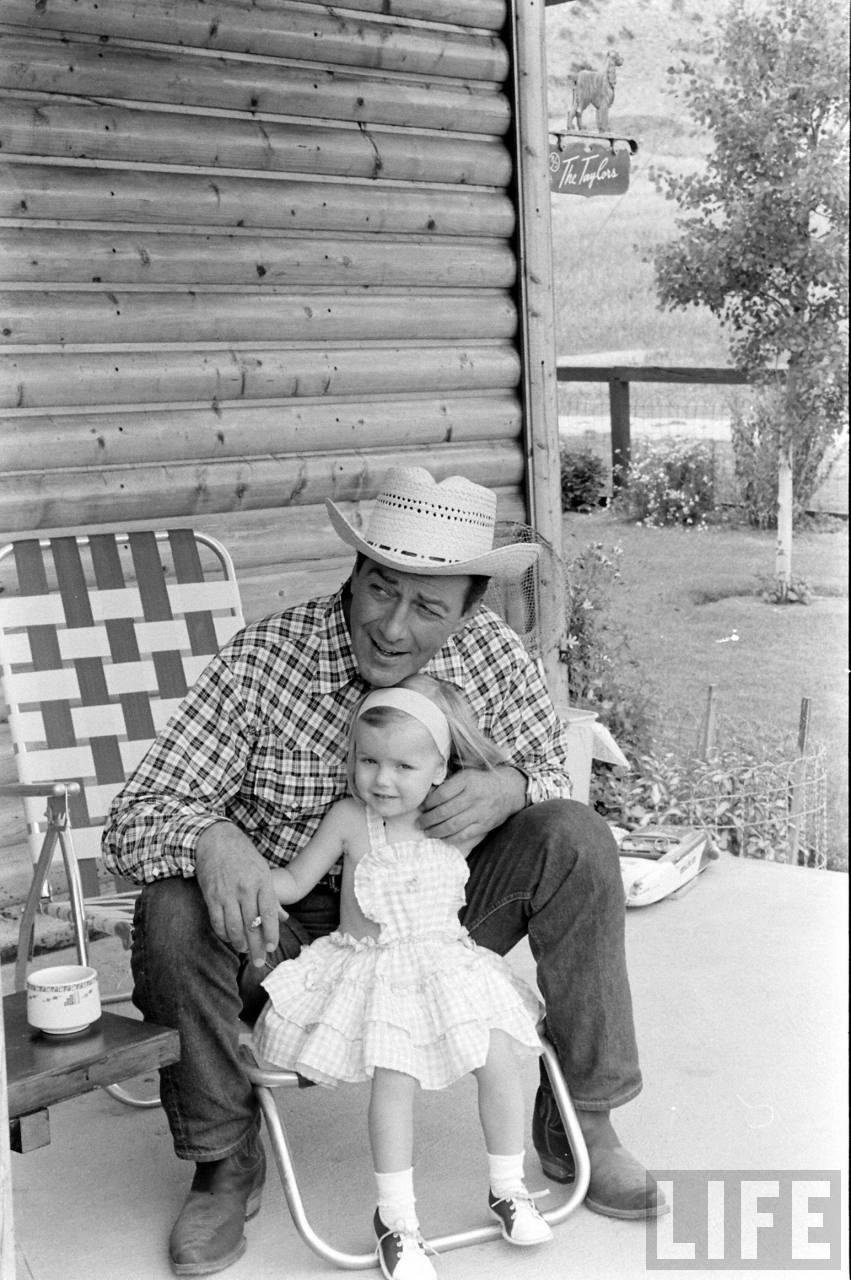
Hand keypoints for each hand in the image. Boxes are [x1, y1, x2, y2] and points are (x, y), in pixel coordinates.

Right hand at [195, 822, 280, 966]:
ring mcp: (227, 893)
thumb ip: (272, 898)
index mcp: (262, 882)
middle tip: (259, 963)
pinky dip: (224, 934)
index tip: (270, 947)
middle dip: (256, 947)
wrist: (216, 840)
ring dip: (240, 943)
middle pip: (252, 925)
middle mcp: (245, 889)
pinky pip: (218, 922)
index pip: (268, 914)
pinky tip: (229, 939)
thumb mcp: (263, 871)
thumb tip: (284, 919)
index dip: (270, 933)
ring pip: (234, 927)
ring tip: (244, 952)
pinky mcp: (211, 896)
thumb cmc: (243, 856)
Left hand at [419, 767, 525, 848]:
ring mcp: (480, 812)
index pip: (441, 794)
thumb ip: (450, 783)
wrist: (510, 789)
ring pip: (452, 825)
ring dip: (436, 831)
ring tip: (427, 832)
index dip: (428, 803)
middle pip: (444, 812)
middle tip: (419, 823)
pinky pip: (464, 835)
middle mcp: (473, 796)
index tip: (421, 807)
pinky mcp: (484, 825)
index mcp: (467, 780)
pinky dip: (451, 838)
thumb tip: (428, 796)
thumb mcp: (467, 774)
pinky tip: (442, 837)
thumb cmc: (483, 780)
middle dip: (428, 819)